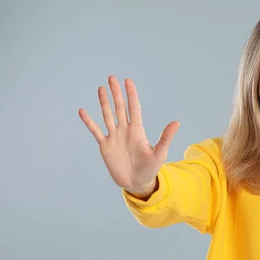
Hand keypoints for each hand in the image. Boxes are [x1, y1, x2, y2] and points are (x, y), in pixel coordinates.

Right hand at [78, 76, 179, 194]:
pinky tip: (82, 111)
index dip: (131, 94)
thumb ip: (166, 137)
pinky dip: (89, 121)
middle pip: (119, 107)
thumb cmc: (151, 168)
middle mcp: (125, 130)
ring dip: (104, 102)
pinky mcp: (105, 146)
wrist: (137, 182)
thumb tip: (177, 122)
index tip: (128, 81)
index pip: (134, 108)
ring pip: (107, 115)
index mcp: (138, 130)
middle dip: (116, 93)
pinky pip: (95, 131)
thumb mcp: (160, 153)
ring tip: (101, 88)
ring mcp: (114, 137)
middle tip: (112, 77)